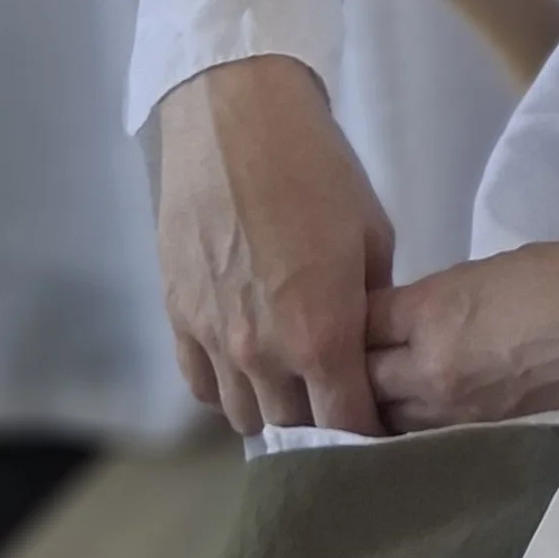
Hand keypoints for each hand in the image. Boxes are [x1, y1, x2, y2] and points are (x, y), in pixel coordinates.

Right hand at [154, 55, 393, 435]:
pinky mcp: (178, 318)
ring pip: (242, 415)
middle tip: (337, 396)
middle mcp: (261, 354)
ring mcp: (212, 340)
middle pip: (292, 427)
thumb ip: (372, 303)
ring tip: (292, 382)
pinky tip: (245, 366)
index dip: (366, 433)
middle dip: (320, 420)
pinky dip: (224, 388)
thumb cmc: (319, 170)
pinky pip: (199, 385)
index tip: (380, 426)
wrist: (237, 124)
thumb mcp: (372, 234)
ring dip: (272, 407)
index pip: (344, 425)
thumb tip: (371, 338)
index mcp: (321, 336)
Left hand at [366, 241, 558, 433]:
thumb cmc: (553, 278)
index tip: (353, 318)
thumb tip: (404, 321)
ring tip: (374, 395)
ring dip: (376, 405)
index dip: (352, 317)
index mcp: (430, 311)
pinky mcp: (473, 438)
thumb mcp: (480, 271)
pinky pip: (419, 437)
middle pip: (361, 377)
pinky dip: (409, 428)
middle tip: (351, 360)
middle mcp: (427, 368)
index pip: (364, 321)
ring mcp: (449, 411)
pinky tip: (409, 420)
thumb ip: (432, 300)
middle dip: (353, 367)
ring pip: (384, 418)